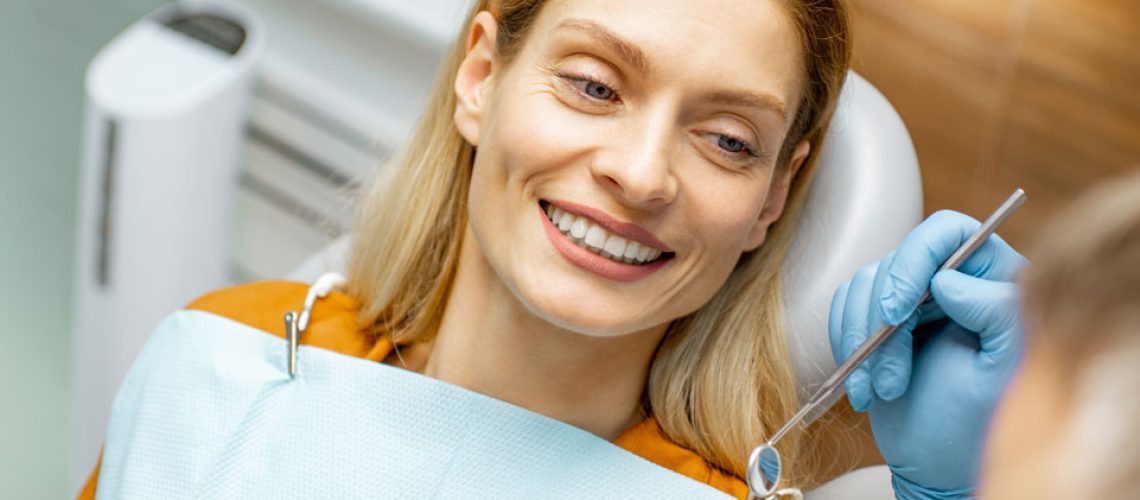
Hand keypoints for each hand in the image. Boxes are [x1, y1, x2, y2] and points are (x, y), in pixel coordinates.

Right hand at [827, 210, 1025, 497]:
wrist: (941, 466)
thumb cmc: (981, 426)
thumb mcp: (1003, 372)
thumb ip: (996, 313)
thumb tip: (949, 279)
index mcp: (994, 281)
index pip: (947, 232)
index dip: (915, 259)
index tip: (896, 311)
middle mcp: (952, 280)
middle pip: (897, 261)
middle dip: (881, 321)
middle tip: (889, 376)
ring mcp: (912, 299)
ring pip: (864, 285)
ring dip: (860, 340)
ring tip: (879, 390)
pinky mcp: (879, 320)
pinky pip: (845, 306)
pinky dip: (844, 342)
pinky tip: (863, 383)